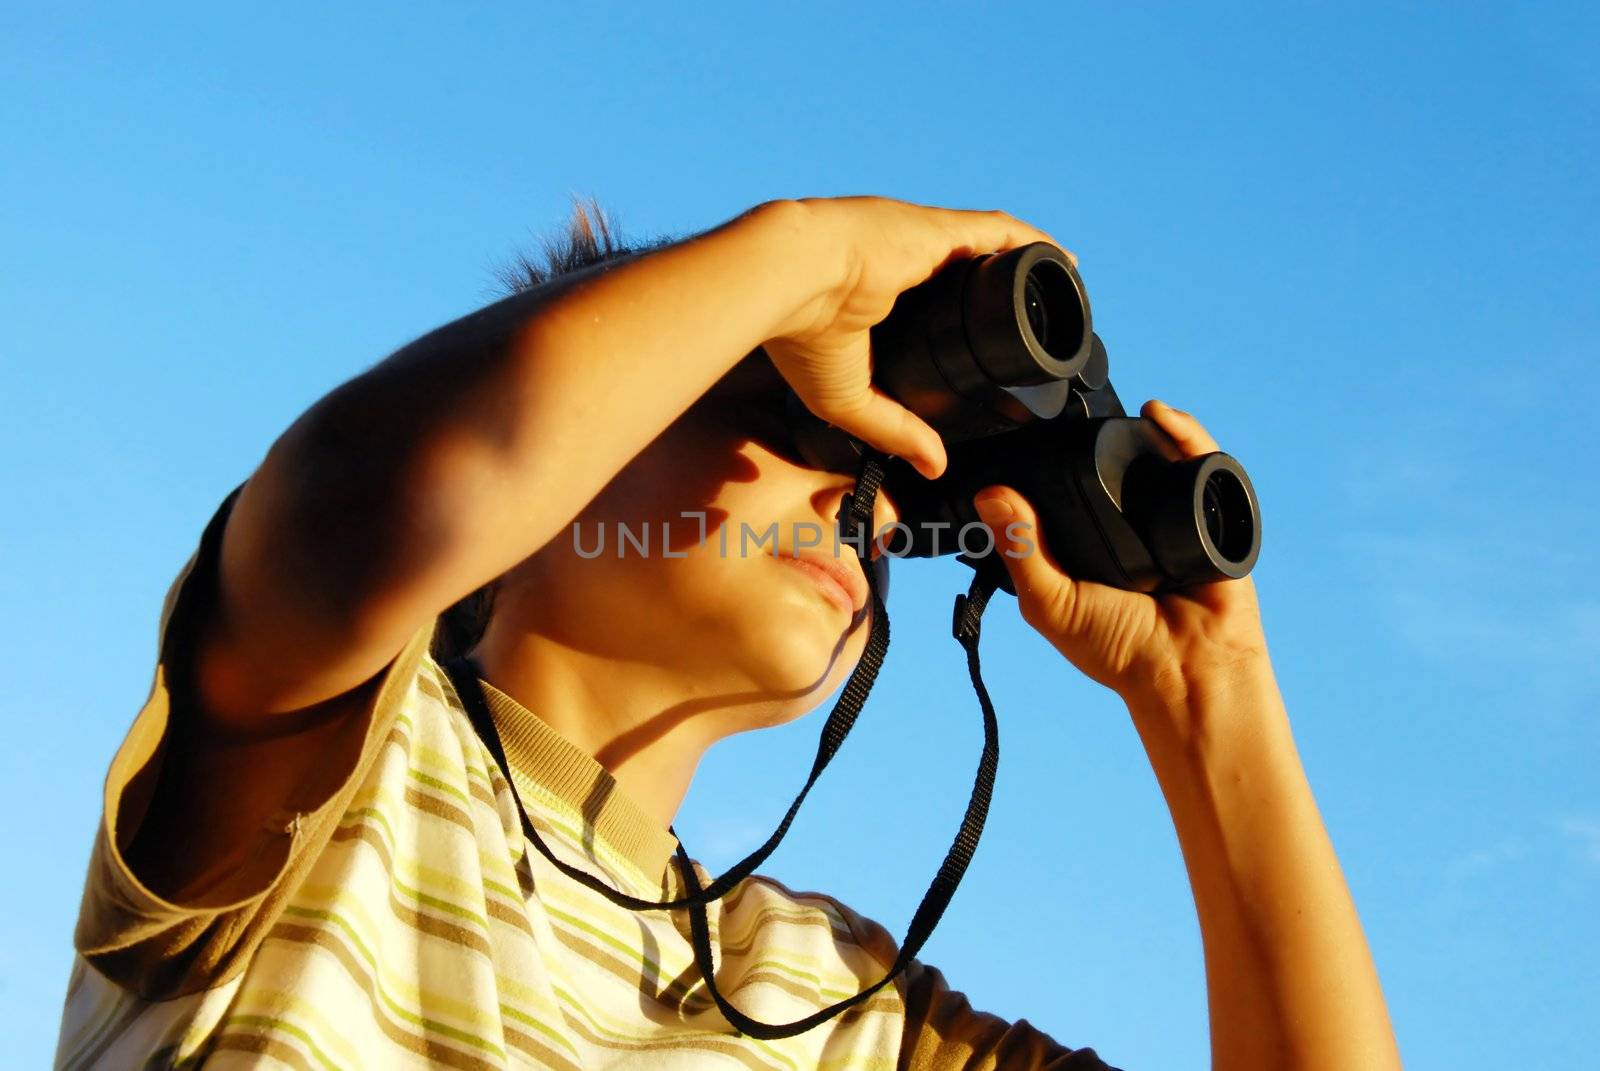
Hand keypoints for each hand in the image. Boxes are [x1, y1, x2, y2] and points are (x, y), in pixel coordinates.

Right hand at [759, 196, 1065, 479]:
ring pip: (990, 253)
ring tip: (1060, 293)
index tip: (991, 349)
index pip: (934, 307)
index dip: (966, 325)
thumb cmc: (799, 336)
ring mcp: (923, 242)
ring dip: (1024, 270)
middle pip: (968, 277)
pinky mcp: (938, 229)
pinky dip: (1032, 244)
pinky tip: (1064, 261)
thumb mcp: (848, 399)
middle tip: (1037, 327)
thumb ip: (894, 430)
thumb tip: (932, 466)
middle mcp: (904, 263)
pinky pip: (1000, 232)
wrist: (786, 280)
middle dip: (1003, 298)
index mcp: (878, 298)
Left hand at [972, 400, 1270, 708]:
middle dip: (1095, 441)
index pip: (1063, 495)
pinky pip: (1200, 465)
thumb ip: (1021, 549)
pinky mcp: (1210, 515)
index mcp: (1084, 546)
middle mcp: (1126, 527)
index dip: (1047, 467)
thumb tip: (989, 494)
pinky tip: (1158, 415)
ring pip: (1154, 460)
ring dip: (1139, 430)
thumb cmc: (1118, 649)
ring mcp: (1168, 518)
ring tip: (1114, 410)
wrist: (1188, 670)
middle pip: (1110, 470)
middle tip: (1072, 416)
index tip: (1024, 435)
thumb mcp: (1052, 601)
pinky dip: (1184, 435)